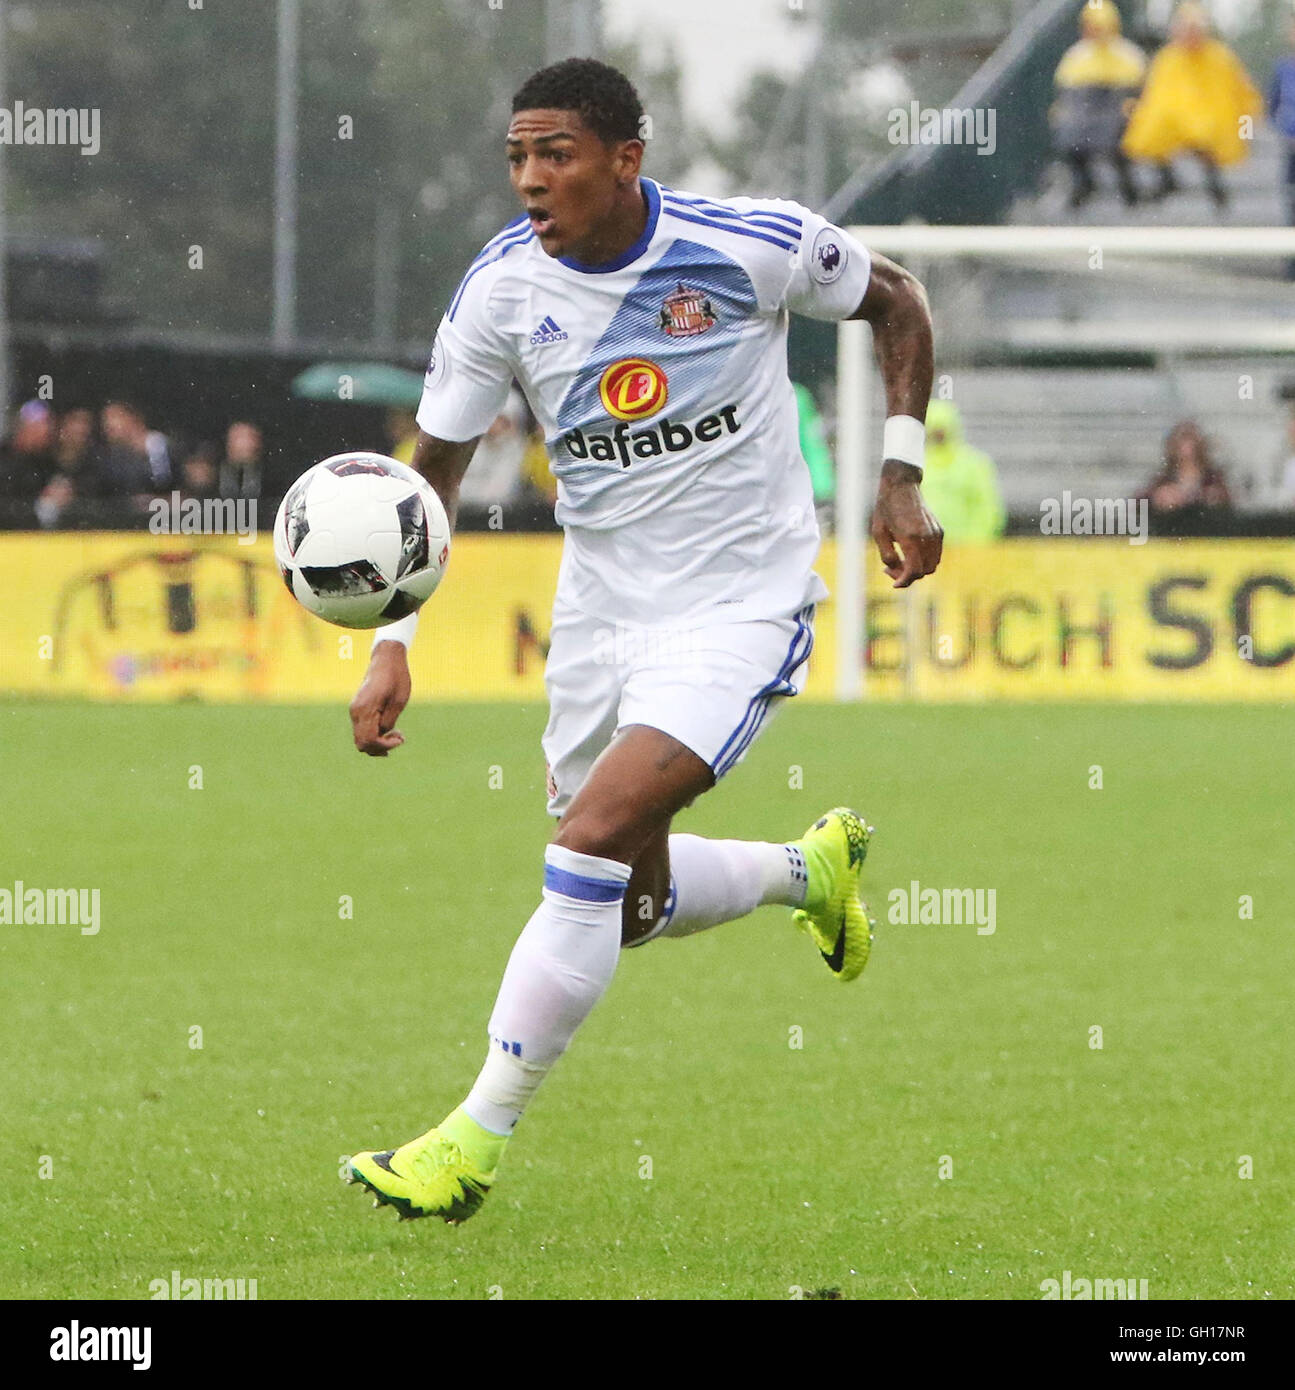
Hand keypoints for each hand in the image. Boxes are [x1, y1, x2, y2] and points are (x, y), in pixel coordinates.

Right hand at [349, 642, 410, 754]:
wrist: (386, 659)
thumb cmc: (396, 677)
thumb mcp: (398, 701)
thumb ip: (389, 721)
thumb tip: (382, 735)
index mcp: (365, 709)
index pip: (369, 740)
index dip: (384, 745)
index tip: (401, 738)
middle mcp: (355, 711)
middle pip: (361, 743)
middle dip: (380, 747)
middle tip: (400, 738)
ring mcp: (355, 710)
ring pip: (361, 738)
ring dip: (378, 742)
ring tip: (397, 735)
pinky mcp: (358, 709)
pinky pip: (362, 730)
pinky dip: (374, 735)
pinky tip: (389, 731)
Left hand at [871, 459, 942, 587]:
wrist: (901, 485)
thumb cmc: (886, 508)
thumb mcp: (878, 533)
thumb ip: (887, 555)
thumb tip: (895, 571)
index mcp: (910, 537)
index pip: (914, 570)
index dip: (904, 581)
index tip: (894, 584)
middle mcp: (927, 537)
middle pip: (925, 571)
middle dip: (909, 576)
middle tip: (891, 569)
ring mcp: (936, 534)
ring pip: (932, 565)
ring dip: (918, 569)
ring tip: (899, 562)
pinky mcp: (939, 531)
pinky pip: (936, 555)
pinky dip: (924, 560)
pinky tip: (909, 554)